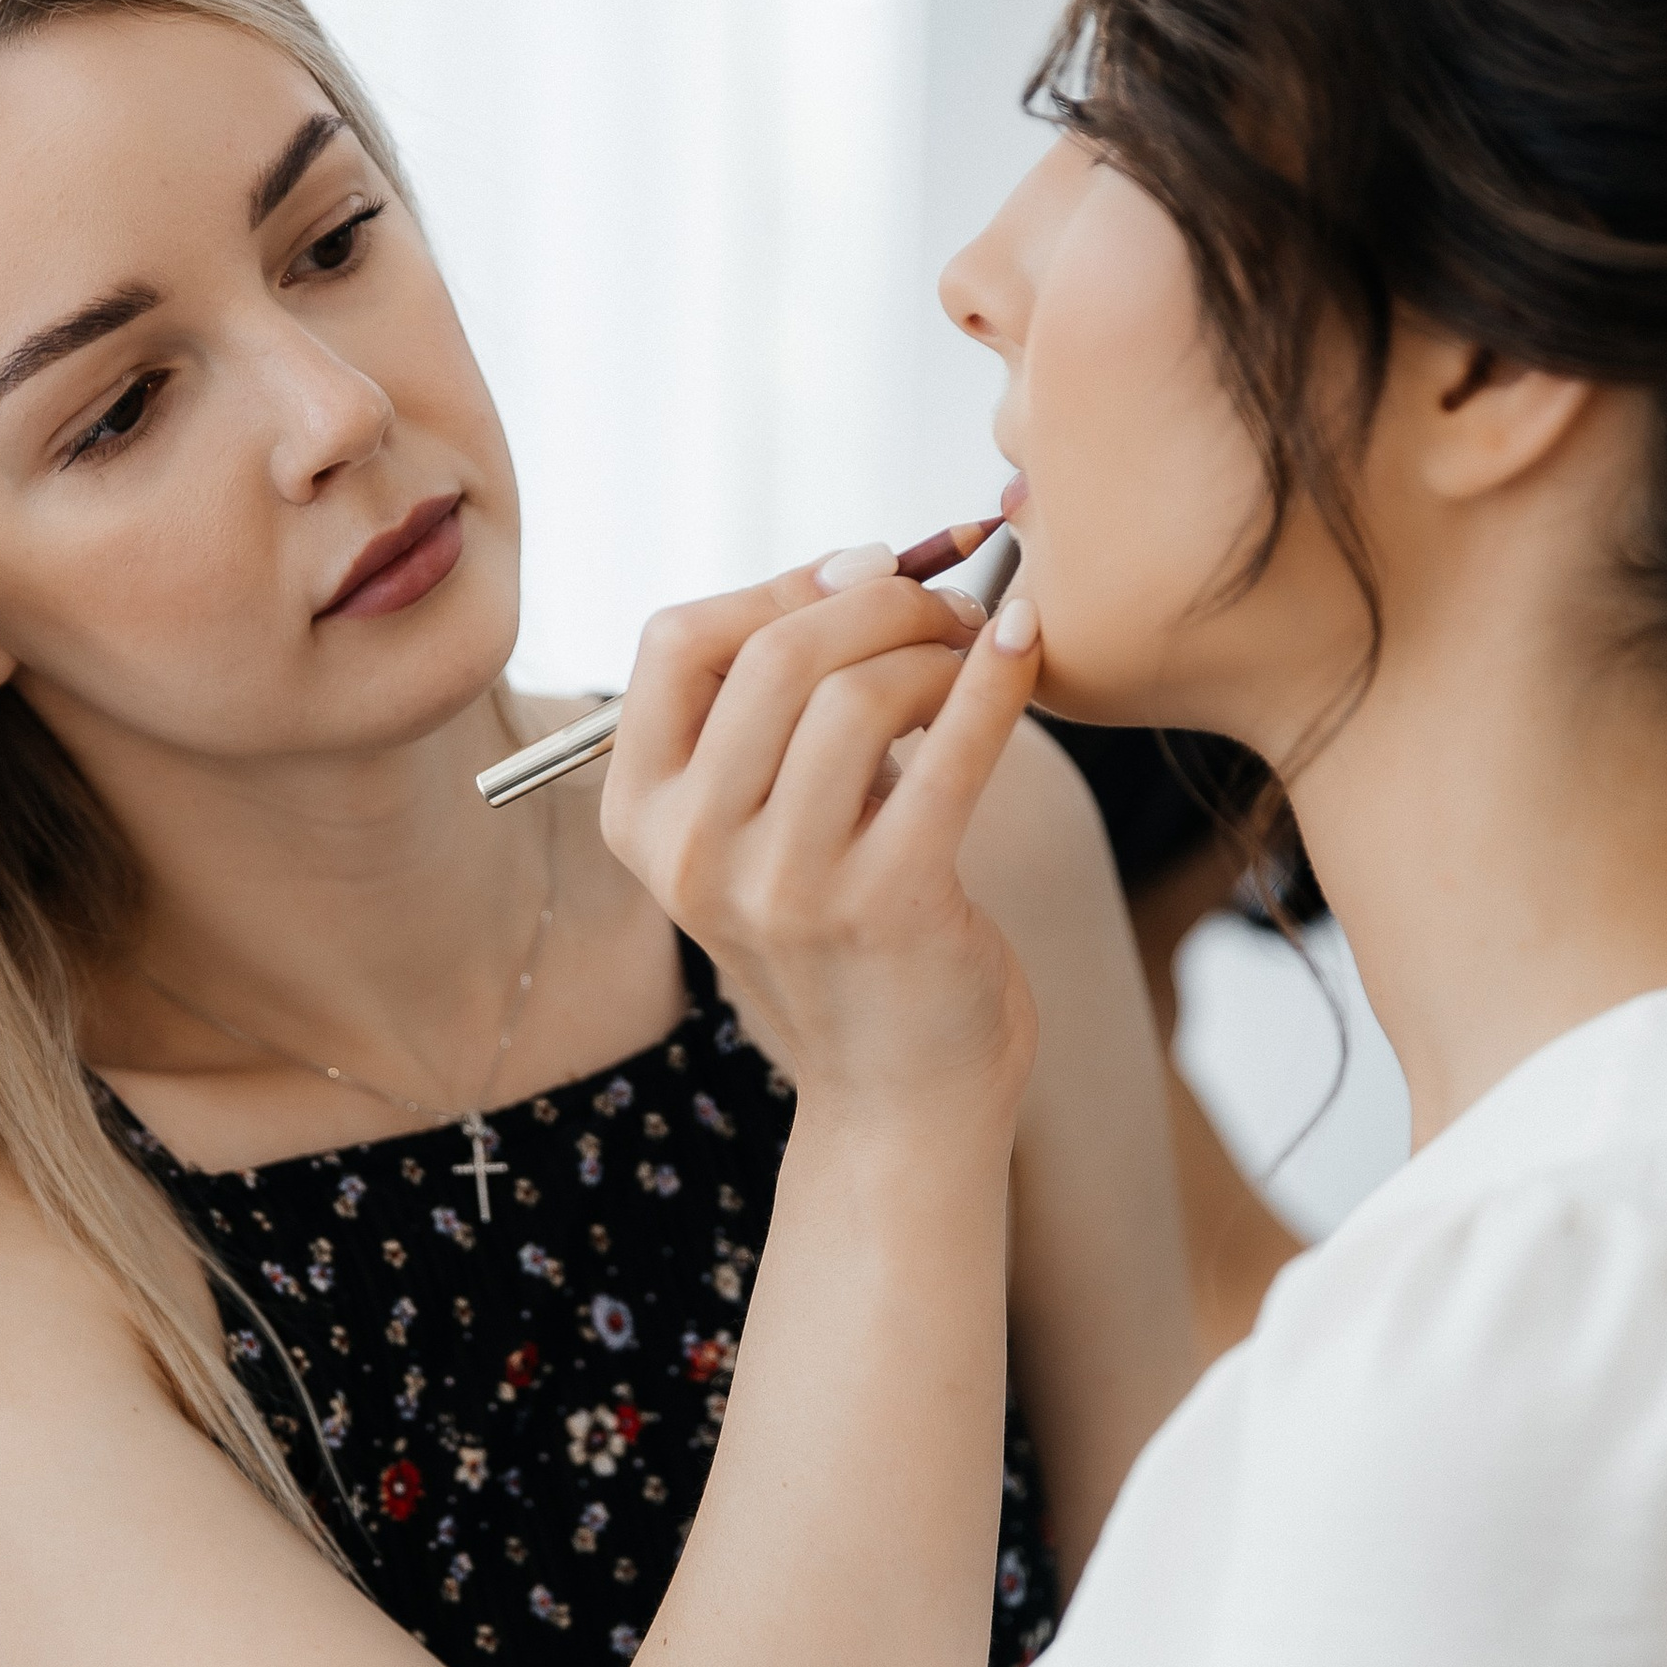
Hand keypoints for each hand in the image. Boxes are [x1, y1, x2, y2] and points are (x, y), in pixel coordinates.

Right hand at [602, 557, 1043, 1130]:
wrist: (899, 1096)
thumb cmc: (841, 940)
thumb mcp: (757, 835)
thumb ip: (766, 723)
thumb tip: (857, 571)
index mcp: (641, 819)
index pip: (677, 642)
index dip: (777, 585)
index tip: (860, 574)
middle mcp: (694, 854)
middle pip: (774, 652)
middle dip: (877, 601)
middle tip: (948, 605)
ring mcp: (785, 886)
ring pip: (855, 694)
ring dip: (936, 647)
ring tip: (980, 654)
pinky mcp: (887, 905)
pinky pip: (950, 753)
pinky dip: (995, 682)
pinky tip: (1024, 648)